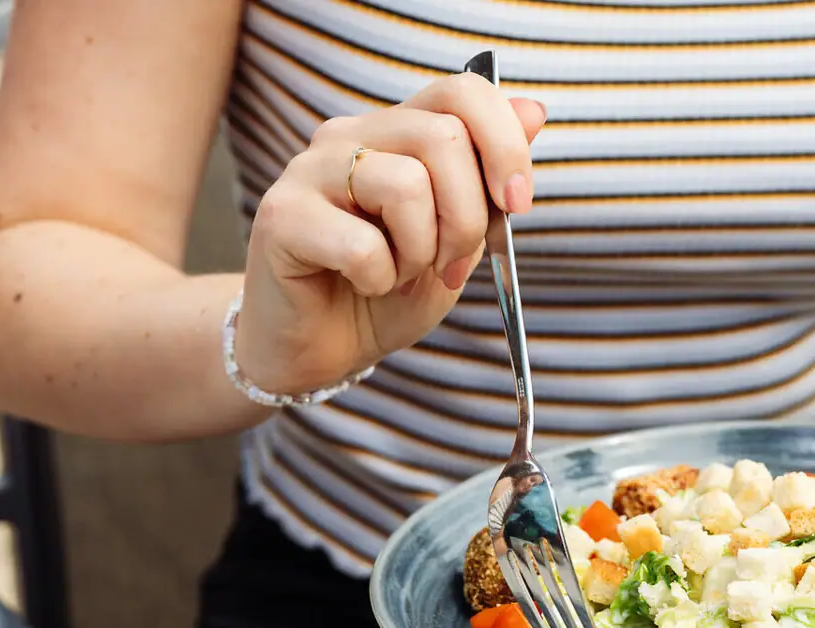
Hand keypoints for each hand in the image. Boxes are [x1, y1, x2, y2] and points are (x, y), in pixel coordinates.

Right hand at [234, 73, 545, 394]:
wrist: (325, 348)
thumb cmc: (388, 291)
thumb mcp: (458, 239)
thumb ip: (488, 180)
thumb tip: (532, 111)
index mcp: (398, 132)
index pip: (463, 93)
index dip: (504, 145)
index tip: (516, 203)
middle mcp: (352, 135)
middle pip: (444, 138)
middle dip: (467, 218)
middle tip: (448, 264)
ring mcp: (311, 170)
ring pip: (406, 185)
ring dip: (421, 252)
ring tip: (399, 274)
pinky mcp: (282, 216)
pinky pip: (362, 244)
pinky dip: (379, 279)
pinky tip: (363, 284)